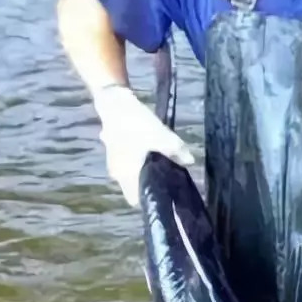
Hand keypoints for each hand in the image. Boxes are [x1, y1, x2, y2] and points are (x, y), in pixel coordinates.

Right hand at [91, 84, 194, 206]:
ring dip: (142, 170)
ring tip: (160, 161)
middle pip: (134, 187)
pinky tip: (146, 148)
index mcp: (127, 175)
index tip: (165, 194)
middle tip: (167, 175)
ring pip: (130, 174)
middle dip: (149, 183)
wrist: (114, 101)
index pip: (136, 200)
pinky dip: (135, 159)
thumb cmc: (137, 124)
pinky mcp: (111, 149)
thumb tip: (190, 162)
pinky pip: (125, 161)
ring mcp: (112, 161)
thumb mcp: (163, 137)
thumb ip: (178, 152)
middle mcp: (117, 173)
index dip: (150, 199)